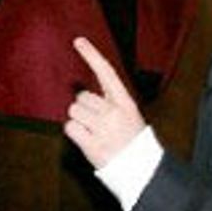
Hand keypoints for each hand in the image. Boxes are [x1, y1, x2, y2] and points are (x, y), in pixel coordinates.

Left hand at [64, 36, 146, 168]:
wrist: (141, 170)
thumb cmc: (131, 140)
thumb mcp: (128, 114)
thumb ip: (109, 101)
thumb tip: (82, 92)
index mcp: (125, 102)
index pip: (106, 72)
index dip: (92, 55)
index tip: (78, 40)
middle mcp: (114, 112)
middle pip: (81, 97)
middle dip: (84, 109)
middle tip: (97, 124)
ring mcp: (103, 128)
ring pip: (73, 111)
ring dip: (79, 121)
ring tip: (93, 133)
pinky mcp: (92, 144)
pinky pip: (70, 128)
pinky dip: (75, 133)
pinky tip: (88, 140)